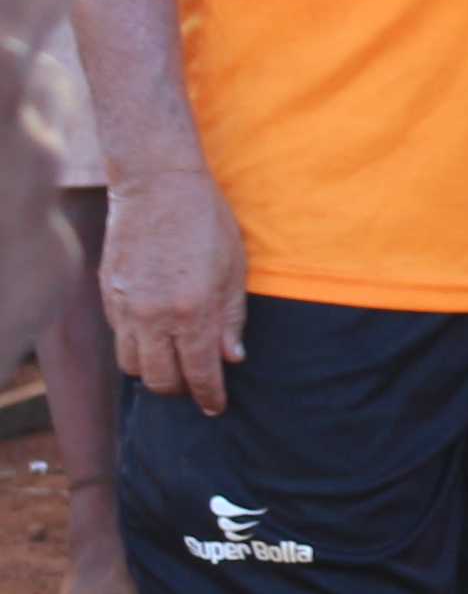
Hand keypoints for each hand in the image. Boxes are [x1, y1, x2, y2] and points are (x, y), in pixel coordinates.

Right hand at [104, 165, 246, 412]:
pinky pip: (120, 338)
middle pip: (159, 380)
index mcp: (192, 310)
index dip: (209, 396)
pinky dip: (137, 346)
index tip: (215, 407)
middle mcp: (153, 316)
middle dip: (180, 389)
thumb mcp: (234, 269)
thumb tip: (233, 357)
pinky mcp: (107, 295)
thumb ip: (231, 318)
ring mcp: (125, 307)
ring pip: (132, 365)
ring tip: (175, 362)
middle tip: (197, 384)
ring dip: (154, 372)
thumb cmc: (206, 222)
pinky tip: (155, 336)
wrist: (157, 186)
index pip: (199, 372)